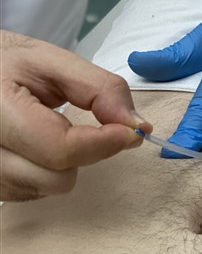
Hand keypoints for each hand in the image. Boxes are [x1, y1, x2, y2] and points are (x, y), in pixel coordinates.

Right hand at [1, 30, 151, 200]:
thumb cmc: (4, 64)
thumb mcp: (50, 61)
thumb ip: (99, 89)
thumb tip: (136, 126)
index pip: (60, 148)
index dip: (103, 143)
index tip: (130, 131)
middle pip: (58, 178)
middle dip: (82, 152)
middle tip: (75, 122)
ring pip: (49, 188)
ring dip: (64, 163)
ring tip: (45, 129)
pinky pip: (36, 192)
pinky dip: (47, 171)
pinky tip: (33, 145)